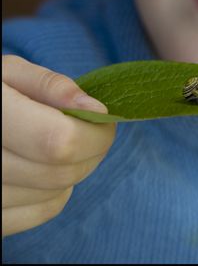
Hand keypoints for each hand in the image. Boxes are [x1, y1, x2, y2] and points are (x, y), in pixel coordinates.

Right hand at [2, 55, 115, 236]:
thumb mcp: (9, 72)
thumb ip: (51, 85)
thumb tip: (96, 110)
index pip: (57, 141)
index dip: (93, 132)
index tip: (102, 117)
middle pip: (61, 172)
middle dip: (92, 148)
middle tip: (89, 127)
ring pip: (56, 193)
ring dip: (74, 167)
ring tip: (60, 141)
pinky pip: (43, 211)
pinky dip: (58, 188)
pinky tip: (44, 164)